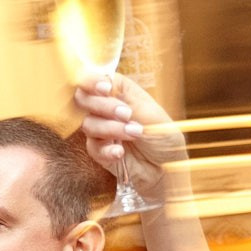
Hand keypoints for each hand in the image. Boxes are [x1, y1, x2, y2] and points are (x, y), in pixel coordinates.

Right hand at [72, 72, 184, 202]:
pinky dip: (106, 149)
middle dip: (103, 106)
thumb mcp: (154, 115)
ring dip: (111, 128)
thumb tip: (108, 86)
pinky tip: (120, 153)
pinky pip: (92, 147)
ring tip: (134, 134)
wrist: (167, 170)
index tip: (105, 89)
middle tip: (126, 114)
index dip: (94, 81)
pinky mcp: (99, 151)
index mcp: (120, 93)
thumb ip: (129, 101)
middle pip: (84, 99)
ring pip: (88, 123)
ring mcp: (101, 130)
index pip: (98, 80)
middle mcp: (106, 109)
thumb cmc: (164, 138)